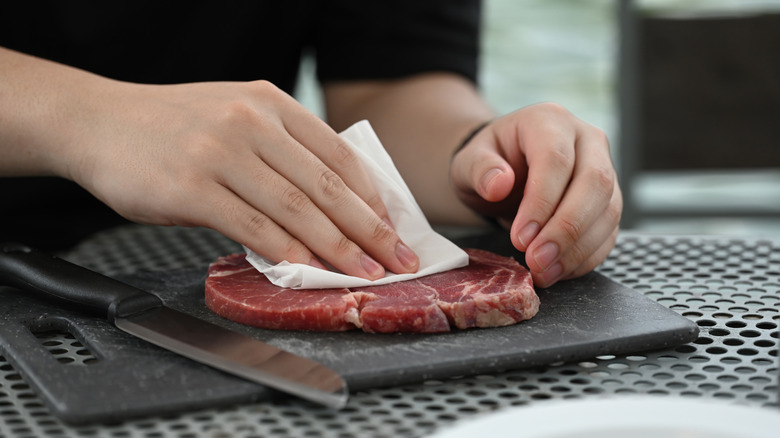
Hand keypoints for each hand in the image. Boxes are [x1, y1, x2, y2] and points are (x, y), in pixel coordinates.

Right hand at [65, 79, 418, 278]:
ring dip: (337, 248)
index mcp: (271, 103)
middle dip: (370, 230)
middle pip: (328, 184)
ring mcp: (221, 152)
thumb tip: (330, 204)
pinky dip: (286, 252)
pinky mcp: (192, 187)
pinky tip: (306, 270)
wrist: (98, 122)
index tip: (392, 228)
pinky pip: (253, 226)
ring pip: (297, 208)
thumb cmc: (173, 127)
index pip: (340, 154)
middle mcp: (252, 122)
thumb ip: (282, 150)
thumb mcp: (236, 116)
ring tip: (362, 273)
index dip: (372, 197)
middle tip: (396, 260)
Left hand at [450, 102, 621, 286]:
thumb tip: (499, 184)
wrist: (503, 171)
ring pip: (608, 210)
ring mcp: (603, 169)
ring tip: (544, 271)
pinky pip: (609, 231)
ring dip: (578, 248)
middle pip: (595, 183)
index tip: (520, 237)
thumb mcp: (468, 161)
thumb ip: (478, 169)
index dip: (542, 202)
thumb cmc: (487, 163)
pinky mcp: (609, 200)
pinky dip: (586, 256)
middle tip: (537, 260)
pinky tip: (559, 270)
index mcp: (549, 121)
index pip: (556, 160)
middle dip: (566, 229)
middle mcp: (585, 140)